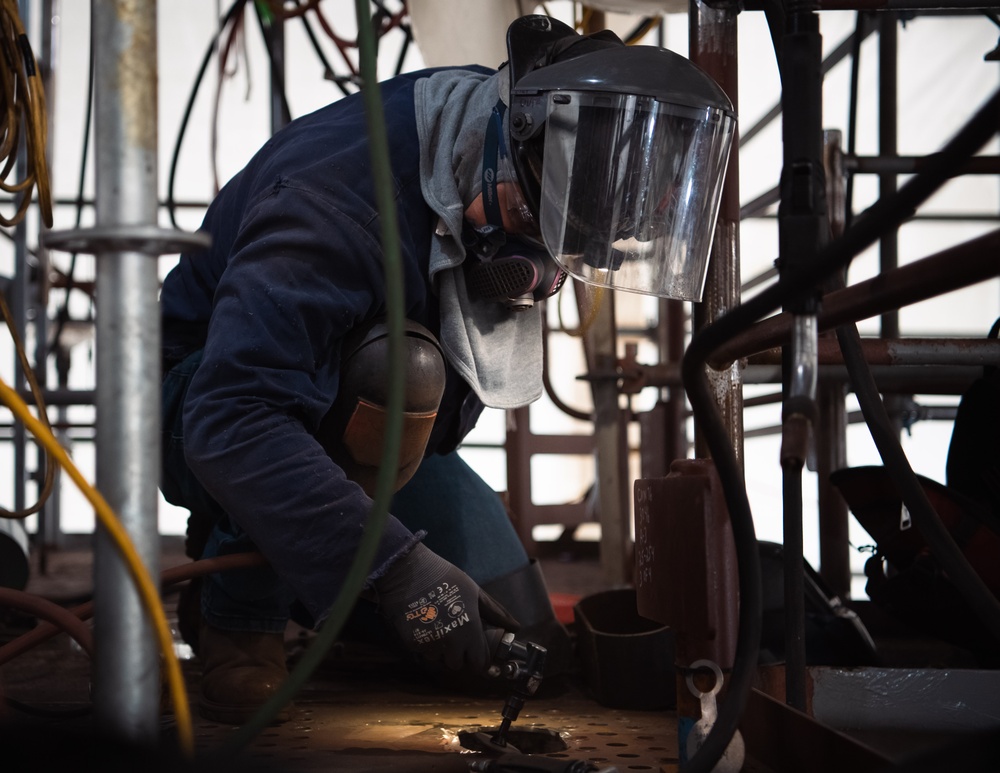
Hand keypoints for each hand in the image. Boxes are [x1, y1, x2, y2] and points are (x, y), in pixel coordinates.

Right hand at [373, 543, 518, 671]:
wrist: (410, 571)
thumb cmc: (446, 578)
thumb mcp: (474, 591)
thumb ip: (496, 612)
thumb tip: (516, 627)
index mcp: (470, 629)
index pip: (478, 663)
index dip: (477, 659)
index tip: (474, 652)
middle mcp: (451, 640)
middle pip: (457, 664)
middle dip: (457, 655)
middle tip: (454, 637)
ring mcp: (430, 642)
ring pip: (437, 660)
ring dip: (439, 650)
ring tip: (438, 628)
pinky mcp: (411, 642)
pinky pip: (421, 652)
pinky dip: (423, 643)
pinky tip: (424, 625)